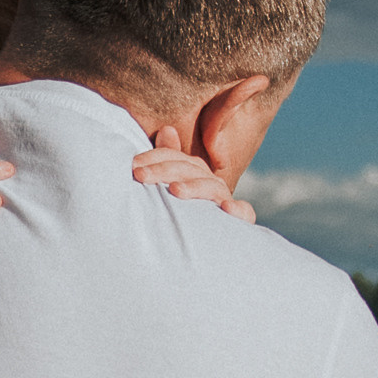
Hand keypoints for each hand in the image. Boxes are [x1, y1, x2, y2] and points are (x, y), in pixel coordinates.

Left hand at [135, 127, 254, 223]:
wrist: (197, 249)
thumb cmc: (176, 215)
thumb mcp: (166, 187)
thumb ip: (164, 161)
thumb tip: (167, 129)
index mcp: (194, 173)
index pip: (176, 159)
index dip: (155, 158)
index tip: (132, 165)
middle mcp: (210, 183)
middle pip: (190, 170)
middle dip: (163, 170)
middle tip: (139, 176)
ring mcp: (224, 200)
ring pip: (212, 188)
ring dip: (194, 187)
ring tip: (175, 190)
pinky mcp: (238, 221)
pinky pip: (244, 213)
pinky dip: (238, 209)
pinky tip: (226, 208)